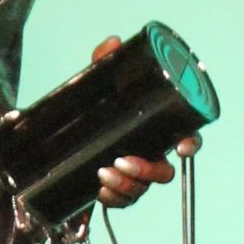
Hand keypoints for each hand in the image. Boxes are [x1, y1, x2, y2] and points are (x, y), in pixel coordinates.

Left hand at [88, 37, 197, 209]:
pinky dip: (113, 197)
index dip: (189, 143)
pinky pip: (123, 201)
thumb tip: (112, 43)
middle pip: (165, 172)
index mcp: (155, 128)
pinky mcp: (115, 189)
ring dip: (127, 185)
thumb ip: (104, 62)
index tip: (181, 147)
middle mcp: (150, 153)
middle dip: (149, 170)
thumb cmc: (90, 108)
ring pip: (143, 189)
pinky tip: (99, 189)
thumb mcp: (95, 83)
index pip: (185, 136)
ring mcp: (133, 175)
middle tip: (124, 161)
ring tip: (104, 172)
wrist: (54, 139)